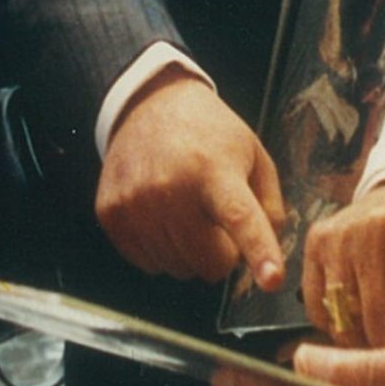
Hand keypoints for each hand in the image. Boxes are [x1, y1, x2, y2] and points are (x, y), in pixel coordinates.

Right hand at [95, 72, 285, 288]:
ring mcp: (135, 203)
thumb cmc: (211, 135)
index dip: (259, 251)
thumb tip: (266, 261)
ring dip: (190, 252)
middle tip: (217, 221)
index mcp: (214, 169)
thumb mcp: (253, 155)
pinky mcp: (111, 214)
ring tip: (187, 210)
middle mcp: (171, 187)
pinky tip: (162, 215)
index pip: (240, 217)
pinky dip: (162, 250)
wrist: (149, 105)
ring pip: (179, 270)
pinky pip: (149, 265)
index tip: (272, 280)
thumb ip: (269, 207)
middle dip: (223, 254)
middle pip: (211, 264)